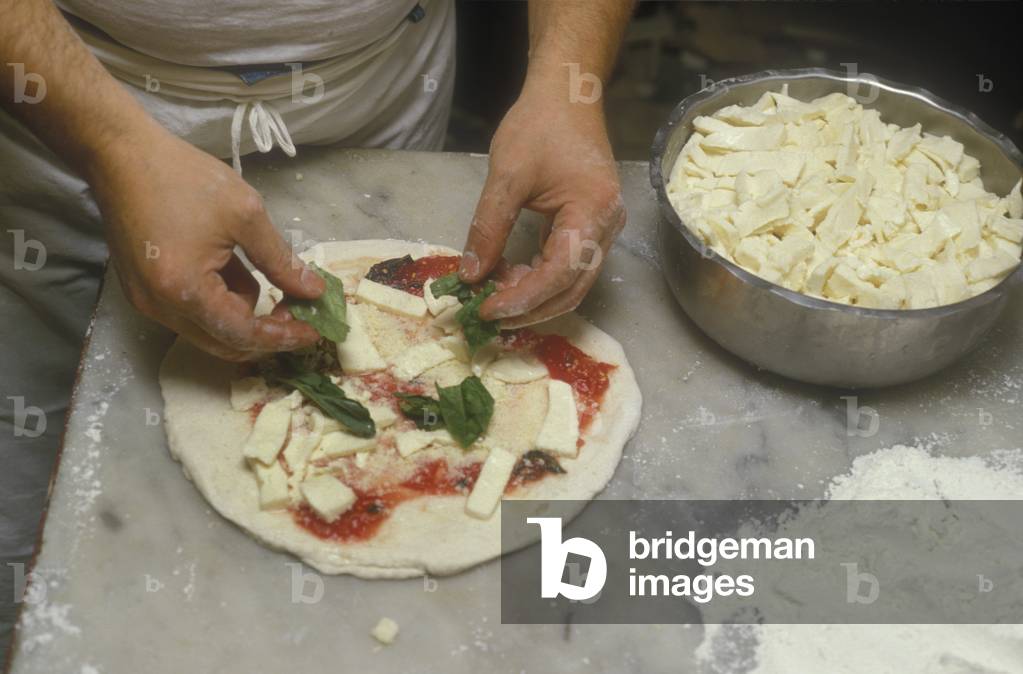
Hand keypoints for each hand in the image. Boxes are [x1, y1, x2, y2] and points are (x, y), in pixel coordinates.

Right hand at [89, 128, 323, 360]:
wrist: (120, 153)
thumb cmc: (183, 178)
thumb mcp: (245, 215)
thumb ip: (281, 261)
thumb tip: (312, 291)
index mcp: (184, 290)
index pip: (242, 334)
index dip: (282, 337)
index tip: (314, 331)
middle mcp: (160, 307)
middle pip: (222, 343)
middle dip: (263, 334)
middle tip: (295, 312)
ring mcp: (147, 300)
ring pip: (207, 329)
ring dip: (241, 315)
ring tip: (262, 277)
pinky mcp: (143, 289)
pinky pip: (189, 311)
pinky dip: (218, 301)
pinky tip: (234, 270)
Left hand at [459, 84, 624, 326]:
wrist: (568, 96)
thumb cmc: (540, 126)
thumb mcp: (506, 176)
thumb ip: (488, 228)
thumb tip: (470, 275)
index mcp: (593, 213)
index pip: (560, 274)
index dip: (523, 299)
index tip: (488, 310)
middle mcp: (607, 228)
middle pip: (571, 288)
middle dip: (530, 308)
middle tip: (489, 314)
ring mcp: (603, 229)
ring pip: (572, 282)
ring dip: (534, 295)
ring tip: (494, 291)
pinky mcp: (591, 227)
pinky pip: (569, 265)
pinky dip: (539, 277)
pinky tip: (510, 274)